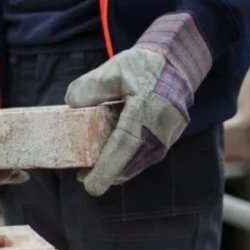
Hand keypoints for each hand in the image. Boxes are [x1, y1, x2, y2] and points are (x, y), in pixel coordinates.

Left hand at [65, 13, 211, 195]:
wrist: (177, 64)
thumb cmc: (144, 66)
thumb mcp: (115, 68)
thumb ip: (92, 85)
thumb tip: (71, 103)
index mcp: (145, 110)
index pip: (124, 146)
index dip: (106, 168)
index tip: (88, 184)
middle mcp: (159, 130)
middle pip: (130, 163)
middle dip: (106, 174)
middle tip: (82, 177)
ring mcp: (166, 137)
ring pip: (138, 164)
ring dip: (116, 170)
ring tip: (92, 171)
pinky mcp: (168, 139)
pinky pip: (145, 157)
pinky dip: (128, 162)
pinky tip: (112, 160)